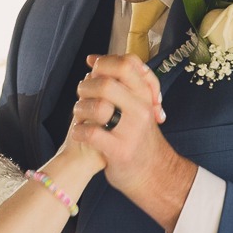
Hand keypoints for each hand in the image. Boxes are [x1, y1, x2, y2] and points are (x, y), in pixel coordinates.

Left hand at [71, 54, 192, 231]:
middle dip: (86, 86)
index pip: (127, 64)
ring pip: (98, 106)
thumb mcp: (138, 106)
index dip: (104, 62)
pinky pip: (91, 133)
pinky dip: (79, 131)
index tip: (93, 69)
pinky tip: (79, 132)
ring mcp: (131, 131)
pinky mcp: (119, 151)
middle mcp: (141, 110)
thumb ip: (120, 83)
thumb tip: (92, 59)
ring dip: (80, 109)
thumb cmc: (137, 136)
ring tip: (80, 115)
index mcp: (145, 96)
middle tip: (82, 94)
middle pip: (107, 83)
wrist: (153, 173)